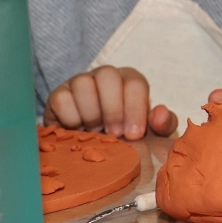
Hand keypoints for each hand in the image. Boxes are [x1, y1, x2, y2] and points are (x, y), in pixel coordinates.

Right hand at [44, 66, 175, 138]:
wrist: (94, 147)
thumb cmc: (127, 136)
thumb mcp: (151, 134)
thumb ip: (163, 124)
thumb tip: (160, 114)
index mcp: (130, 80)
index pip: (135, 82)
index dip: (135, 109)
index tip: (134, 135)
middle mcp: (104, 76)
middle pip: (107, 75)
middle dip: (113, 109)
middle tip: (114, 134)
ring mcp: (79, 83)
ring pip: (82, 83)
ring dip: (91, 114)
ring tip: (96, 132)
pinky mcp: (58, 96)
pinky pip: (61, 99)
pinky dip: (71, 118)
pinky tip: (78, 131)